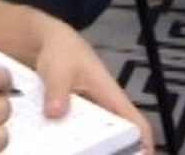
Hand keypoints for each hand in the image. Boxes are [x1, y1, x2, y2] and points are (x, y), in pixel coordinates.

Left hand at [31, 18, 154, 153]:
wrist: (41, 41)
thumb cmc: (60, 49)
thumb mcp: (58, 67)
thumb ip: (57, 89)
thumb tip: (55, 113)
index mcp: (109, 94)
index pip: (135, 123)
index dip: (143, 144)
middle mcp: (101, 108)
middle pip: (115, 137)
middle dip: (112, 150)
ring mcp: (85, 115)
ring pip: (92, 138)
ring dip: (86, 147)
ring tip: (75, 152)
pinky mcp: (68, 118)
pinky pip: (71, 135)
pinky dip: (66, 142)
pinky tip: (54, 146)